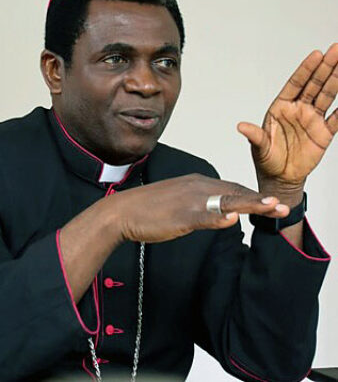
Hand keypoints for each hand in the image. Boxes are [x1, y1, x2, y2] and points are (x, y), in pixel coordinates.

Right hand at [109, 173, 287, 242]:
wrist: (121, 211)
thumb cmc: (147, 209)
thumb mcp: (179, 206)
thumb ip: (202, 209)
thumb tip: (224, 216)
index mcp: (196, 184)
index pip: (230, 188)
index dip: (251, 196)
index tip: (268, 204)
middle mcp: (196, 187)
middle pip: (234, 191)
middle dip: (260, 200)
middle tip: (282, 207)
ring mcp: (188, 200)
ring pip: (226, 200)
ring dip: (251, 204)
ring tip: (272, 207)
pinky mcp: (180, 214)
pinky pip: (203, 215)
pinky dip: (219, 217)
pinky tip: (233, 219)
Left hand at [237, 43, 337, 189]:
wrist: (279, 178)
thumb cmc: (266, 159)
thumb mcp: (259, 147)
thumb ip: (255, 136)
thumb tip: (240, 127)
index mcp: (281, 108)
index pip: (295, 84)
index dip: (305, 69)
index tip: (316, 54)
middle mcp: (298, 110)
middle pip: (314, 84)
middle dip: (325, 67)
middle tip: (336, 50)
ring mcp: (312, 120)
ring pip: (327, 96)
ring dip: (336, 80)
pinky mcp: (323, 133)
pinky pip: (337, 119)